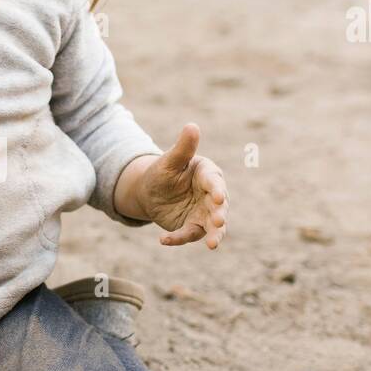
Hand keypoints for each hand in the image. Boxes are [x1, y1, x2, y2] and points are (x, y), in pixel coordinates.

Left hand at [134, 123, 227, 248]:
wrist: (150, 192)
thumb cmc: (163, 171)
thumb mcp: (170, 161)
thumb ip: (183, 148)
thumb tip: (192, 126)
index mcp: (208, 174)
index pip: (215, 182)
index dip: (216, 190)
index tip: (218, 198)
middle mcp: (211, 195)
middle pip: (220, 207)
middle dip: (220, 215)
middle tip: (219, 222)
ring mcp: (205, 213)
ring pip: (213, 226)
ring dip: (214, 234)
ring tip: (212, 244)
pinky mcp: (194, 227)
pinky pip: (189, 235)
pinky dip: (178, 239)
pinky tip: (163, 240)